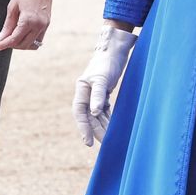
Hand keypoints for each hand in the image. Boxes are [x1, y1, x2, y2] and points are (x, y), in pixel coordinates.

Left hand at [0, 0, 53, 51]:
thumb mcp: (12, 7)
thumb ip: (7, 26)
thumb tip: (0, 39)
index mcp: (28, 20)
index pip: (14, 39)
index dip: (4, 44)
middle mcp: (39, 25)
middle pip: (24, 45)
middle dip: (12, 45)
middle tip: (2, 40)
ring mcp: (45, 25)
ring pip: (33, 45)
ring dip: (22, 44)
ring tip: (13, 37)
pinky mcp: (47, 23)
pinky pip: (39, 38)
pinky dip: (30, 40)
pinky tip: (22, 33)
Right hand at [72, 24, 136, 146]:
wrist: (115, 50)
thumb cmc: (107, 63)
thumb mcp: (102, 79)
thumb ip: (98, 95)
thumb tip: (93, 113)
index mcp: (82, 88)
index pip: (80, 112)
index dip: (83, 127)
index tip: (88, 142)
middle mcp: (86, 92)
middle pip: (89, 116)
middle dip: (95, 130)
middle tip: (104, 143)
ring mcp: (95, 93)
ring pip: (97, 114)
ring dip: (102, 126)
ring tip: (109, 139)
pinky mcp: (104, 92)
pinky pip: (104, 110)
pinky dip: (107, 118)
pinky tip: (112, 127)